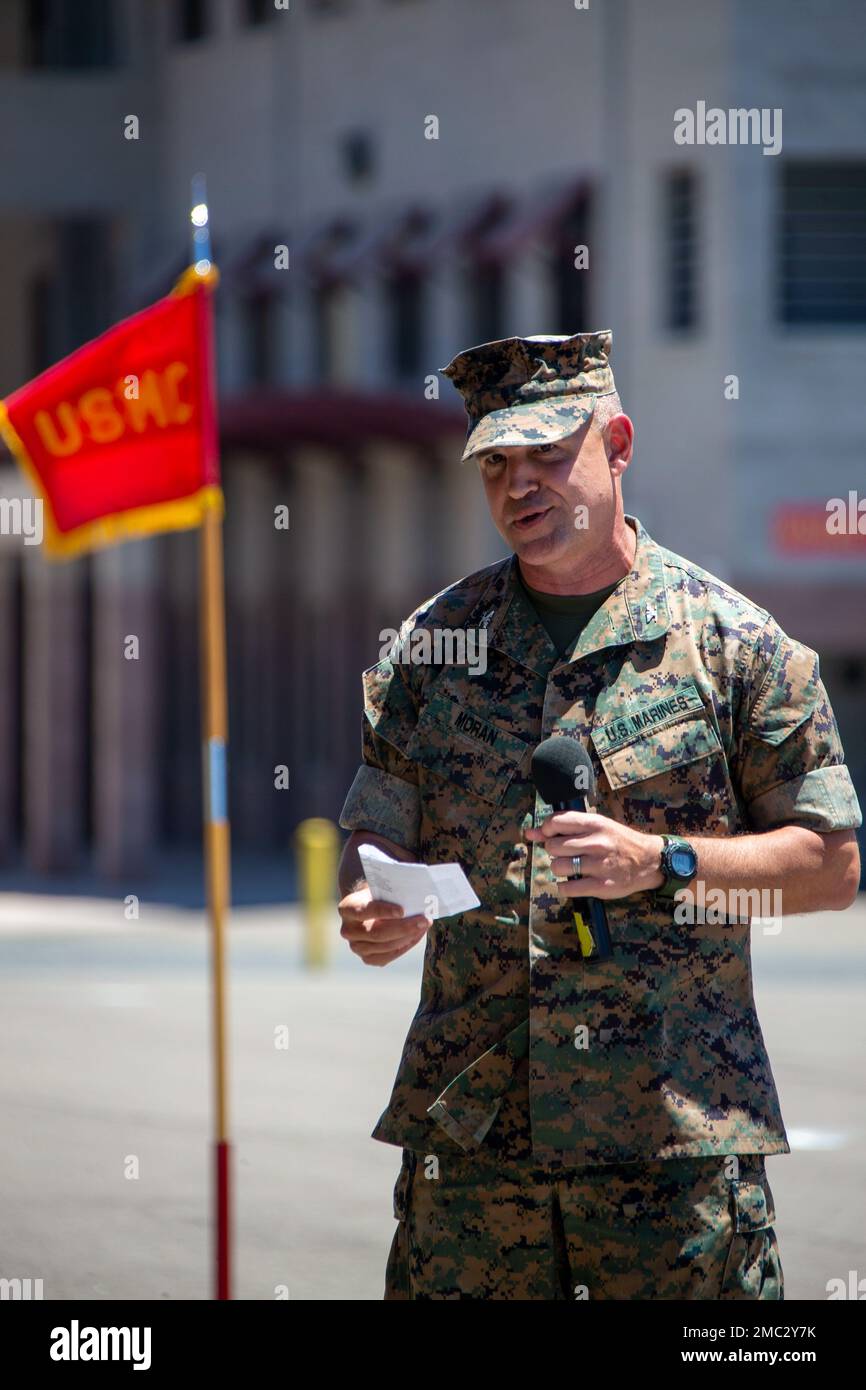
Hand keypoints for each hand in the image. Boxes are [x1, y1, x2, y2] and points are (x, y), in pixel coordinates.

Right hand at [338, 882, 429, 966]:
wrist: (370, 907)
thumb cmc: (378, 894)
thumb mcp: (380, 888)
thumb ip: (391, 892)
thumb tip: (414, 896)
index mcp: (347, 908)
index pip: (363, 910)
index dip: (383, 911)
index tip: (402, 910)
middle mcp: (348, 930)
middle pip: (376, 933)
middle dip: (403, 927)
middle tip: (424, 920)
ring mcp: (356, 947)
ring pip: (385, 946)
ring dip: (408, 937)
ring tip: (424, 926)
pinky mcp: (367, 958)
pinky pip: (388, 956)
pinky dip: (405, 946)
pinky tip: (416, 935)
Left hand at [524, 812, 663, 899]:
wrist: (650, 860)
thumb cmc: (619, 841)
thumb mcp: (597, 826)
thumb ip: (565, 827)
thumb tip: (530, 833)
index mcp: (595, 824)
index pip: (556, 822)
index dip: (546, 830)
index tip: (550, 836)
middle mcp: (596, 843)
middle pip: (553, 847)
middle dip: (554, 851)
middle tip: (566, 853)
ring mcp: (599, 865)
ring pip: (558, 867)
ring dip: (559, 869)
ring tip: (571, 868)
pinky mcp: (601, 886)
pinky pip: (567, 888)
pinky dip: (564, 887)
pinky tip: (573, 882)